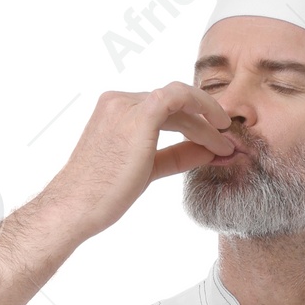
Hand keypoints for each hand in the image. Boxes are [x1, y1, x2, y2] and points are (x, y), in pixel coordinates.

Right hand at [45, 83, 239, 239]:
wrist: (76, 206)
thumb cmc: (102, 195)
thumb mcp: (145, 171)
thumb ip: (174, 156)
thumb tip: (206, 151)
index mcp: (115, 111)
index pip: (162, 110)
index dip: (192, 123)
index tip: (213, 140)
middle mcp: (119, 101)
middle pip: (173, 105)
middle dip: (203, 122)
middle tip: (227, 142)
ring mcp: (127, 105)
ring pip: (180, 102)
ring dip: (207, 121)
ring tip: (227, 143)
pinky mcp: (139, 114)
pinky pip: (179, 97)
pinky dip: (203, 108)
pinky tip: (218, 127)